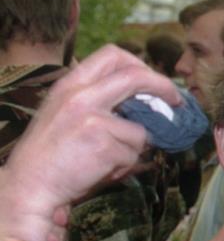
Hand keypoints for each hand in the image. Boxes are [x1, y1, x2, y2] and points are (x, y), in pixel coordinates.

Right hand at [0, 45, 179, 239]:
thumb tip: (145, 100)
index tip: (156, 81)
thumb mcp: (66, 111)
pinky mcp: (104, 145)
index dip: (142, 66)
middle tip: (176, 101)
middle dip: (163, 87)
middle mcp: (81, 96)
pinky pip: (133, 154)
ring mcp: (93, 119)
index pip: (113, 55)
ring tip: (106, 158)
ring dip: (132, 148)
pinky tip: (101, 168)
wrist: (30, 185)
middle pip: (135, 76)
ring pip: (140, 130)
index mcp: (71, 84)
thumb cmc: (51, 152)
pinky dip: (124, 165)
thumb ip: (99, 100)